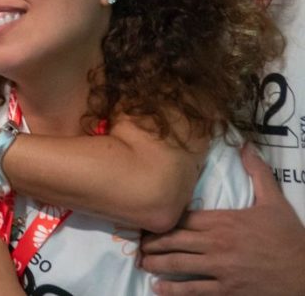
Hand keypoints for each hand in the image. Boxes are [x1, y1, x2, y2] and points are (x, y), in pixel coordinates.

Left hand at [139, 146, 304, 294]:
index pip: (182, 217)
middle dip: (151, 242)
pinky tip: (158, 288)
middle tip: (136, 244)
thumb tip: (246, 145)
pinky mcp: (227, 289)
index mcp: (224, 221)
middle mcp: (217, 243)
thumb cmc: (290, 238)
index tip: (147, 219)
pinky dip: (173, 290)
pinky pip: (194, 290)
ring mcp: (220, 268)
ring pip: (178, 264)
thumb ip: (258, 173)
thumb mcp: (275, 202)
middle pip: (173, 239)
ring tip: (142, 263)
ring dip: (155, 263)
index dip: (163, 219)